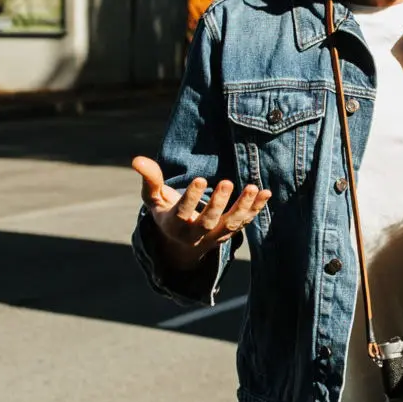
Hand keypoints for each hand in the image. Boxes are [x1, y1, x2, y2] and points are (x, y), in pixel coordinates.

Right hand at [131, 156, 270, 270]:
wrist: (182, 242)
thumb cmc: (166, 211)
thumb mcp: (154, 198)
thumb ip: (150, 179)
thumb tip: (136, 159)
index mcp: (174, 225)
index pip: (183, 213)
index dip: (191, 197)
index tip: (200, 179)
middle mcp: (195, 234)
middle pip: (208, 222)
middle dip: (218, 203)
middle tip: (226, 182)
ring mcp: (215, 236)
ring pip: (231, 224)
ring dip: (243, 207)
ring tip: (252, 187)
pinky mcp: (230, 233)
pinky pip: (245, 221)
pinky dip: (256, 209)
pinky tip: (266, 193)